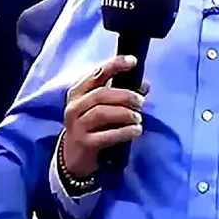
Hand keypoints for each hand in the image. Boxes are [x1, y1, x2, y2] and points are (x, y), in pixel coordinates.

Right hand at [61, 55, 144, 177]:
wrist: (74, 157)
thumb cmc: (92, 127)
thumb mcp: (102, 108)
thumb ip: (122, 95)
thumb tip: (145, 86)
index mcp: (78, 92)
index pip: (97, 74)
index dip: (115, 65)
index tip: (133, 61)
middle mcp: (74, 106)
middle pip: (101, 94)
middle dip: (125, 96)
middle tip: (141, 102)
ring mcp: (77, 125)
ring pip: (102, 113)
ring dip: (125, 113)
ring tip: (139, 118)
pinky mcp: (84, 143)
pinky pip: (106, 135)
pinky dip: (124, 131)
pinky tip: (136, 131)